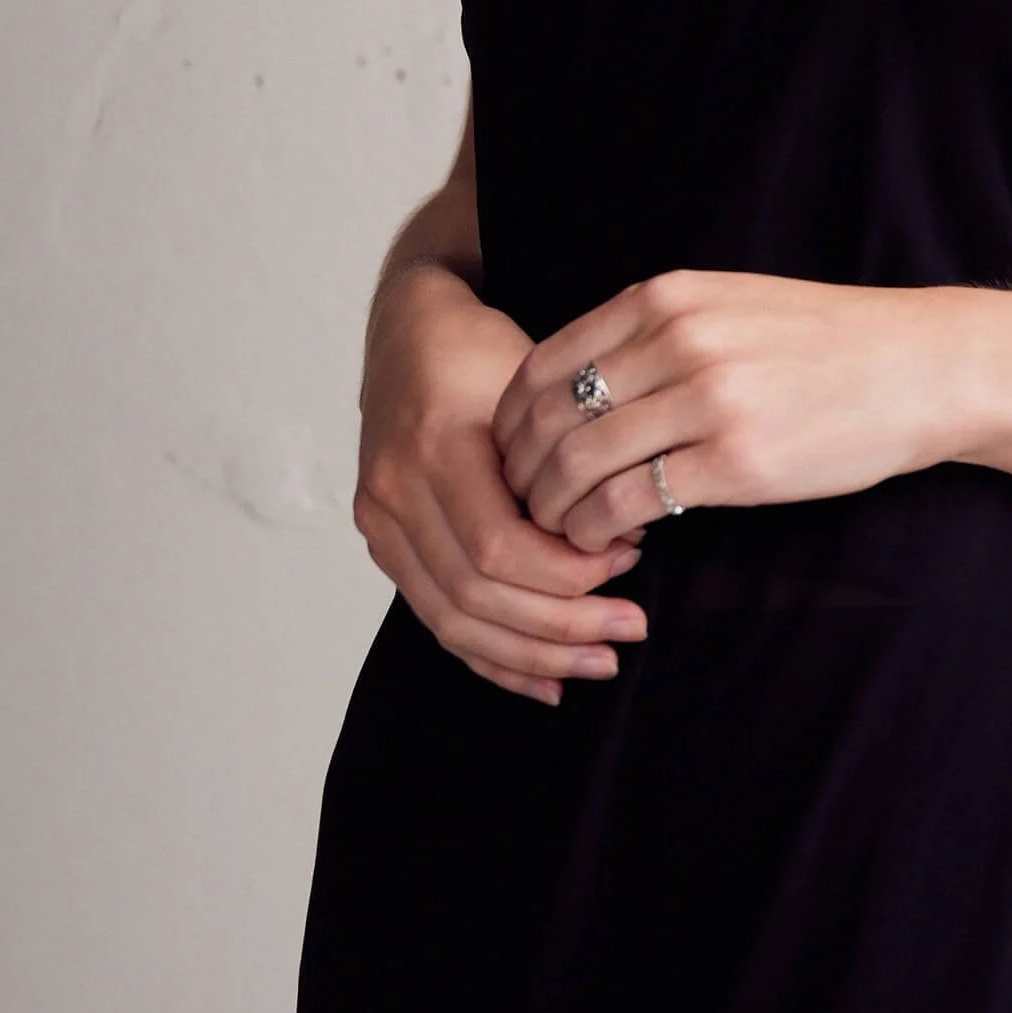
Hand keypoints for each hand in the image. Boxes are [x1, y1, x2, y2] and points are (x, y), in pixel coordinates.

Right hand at [354, 264, 649, 704]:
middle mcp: (395, 491)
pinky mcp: (385, 542)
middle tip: (630, 629)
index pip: (498, 544)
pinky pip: (436, 618)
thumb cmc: (482, 349)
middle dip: (560, 623)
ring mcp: (382, 522)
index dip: (566, 570)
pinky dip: (491, 656)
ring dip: (532, 652)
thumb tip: (626, 531)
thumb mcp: (532, 381)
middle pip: (476, 592)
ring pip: (454, 619)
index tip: (629, 558)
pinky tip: (543, 680)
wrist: (410, 332)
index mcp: (434, 445)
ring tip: (599, 662)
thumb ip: (568, 453)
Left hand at [491, 269, 979, 551]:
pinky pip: (630, 503)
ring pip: (578, 464)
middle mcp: (677, 340)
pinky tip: (611, 542)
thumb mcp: (730, 305)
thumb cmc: (827, 343)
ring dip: (552, 510)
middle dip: (520, 474)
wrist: (921, 367)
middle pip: (549, 418)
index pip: (543, 363)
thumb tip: (577, 385)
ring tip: (562, 532)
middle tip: (526, 508)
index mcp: (667, 298)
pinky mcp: (735, 461)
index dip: (510, 423)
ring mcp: (706, 400)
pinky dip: (599, 530)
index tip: (514, 458)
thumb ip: (655, 330)